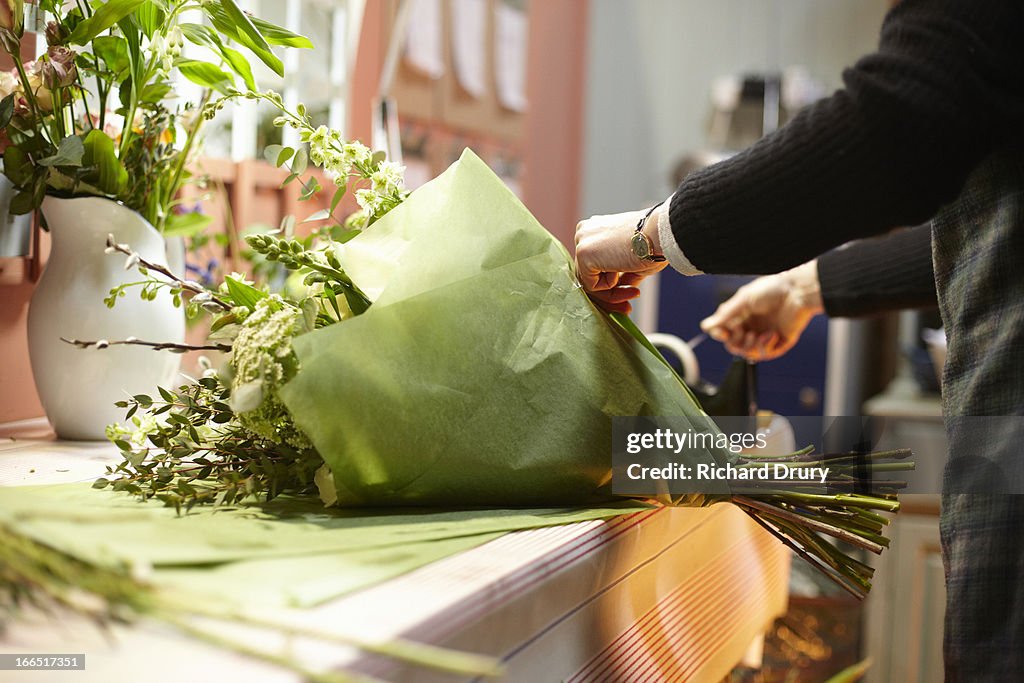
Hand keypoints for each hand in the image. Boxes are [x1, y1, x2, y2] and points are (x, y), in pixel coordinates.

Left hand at [574, 207, 668, 313]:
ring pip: (589, 283)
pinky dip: (609, 288)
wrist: (659, 233)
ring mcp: (581, 242)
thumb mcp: (634, 261)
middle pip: (589, 275)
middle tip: (628, 307)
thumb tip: (620, 289)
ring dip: (613, 295)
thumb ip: (623, 274)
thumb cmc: (654, 242)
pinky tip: (623, 273)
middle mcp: (584, 233)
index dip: (612, 285)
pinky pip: (591, 285)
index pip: (595, 265)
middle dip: (610, 295)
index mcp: (596, 229)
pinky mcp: (583, 253)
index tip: (631, 294)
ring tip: (635, 293)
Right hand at [700, 261, 823, 360]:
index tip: (721, 332)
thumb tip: (705, 326)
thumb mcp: (743, 300)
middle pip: (735, 345)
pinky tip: (771, 334)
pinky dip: (765, 346)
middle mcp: (753, 326)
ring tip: (756, 335)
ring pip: (749, 353)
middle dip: (734, 342)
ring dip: (749, 346)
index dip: (721, 334)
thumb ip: (725, 315)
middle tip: (739, 332)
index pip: (726, 331)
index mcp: (743, 315)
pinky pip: (766, 354)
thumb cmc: (771, 289)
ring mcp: (766, 335)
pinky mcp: (781, 342)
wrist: (798, 291)